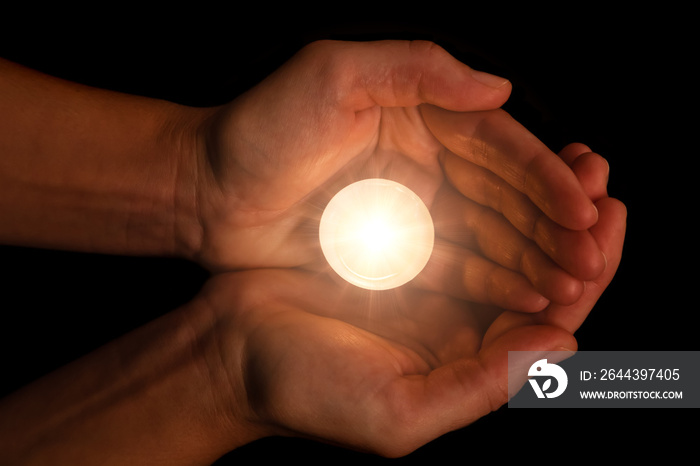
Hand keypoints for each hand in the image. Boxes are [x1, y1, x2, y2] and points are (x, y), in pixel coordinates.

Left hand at [190, 40, 598, 297]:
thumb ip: (415, 69)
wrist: (203, 192)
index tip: (584, 208)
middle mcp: (424, 162)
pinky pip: (454, 267)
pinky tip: (523, 302)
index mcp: (418, 116)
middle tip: (592, 259)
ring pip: (489, 236)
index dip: (545, 177)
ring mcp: (411, 210)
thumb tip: (499, 88)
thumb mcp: (330, 75)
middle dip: (552, 227)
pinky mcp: (393, 251)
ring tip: (571, 287)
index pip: (499, 146)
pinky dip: (491, 283)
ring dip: (532, 260)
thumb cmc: (258, 129)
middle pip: (505, 196)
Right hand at [197, 161, 623, 455]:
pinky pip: (460, 221)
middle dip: (576, 228)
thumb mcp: (398, 411)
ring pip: (506, 240)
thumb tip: (563, 345)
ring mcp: (431, 287)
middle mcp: (461, 326)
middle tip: (599, 177)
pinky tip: (506, 166)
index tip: (608, 219)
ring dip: (540, 203)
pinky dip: (489, 194)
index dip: (589, 271)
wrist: (235, 350)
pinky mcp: (400, 256)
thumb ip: (479, 388)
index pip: (555, 320)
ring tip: (571, 161)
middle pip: (540, 274)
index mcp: (470, 364)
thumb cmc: (306, 389)